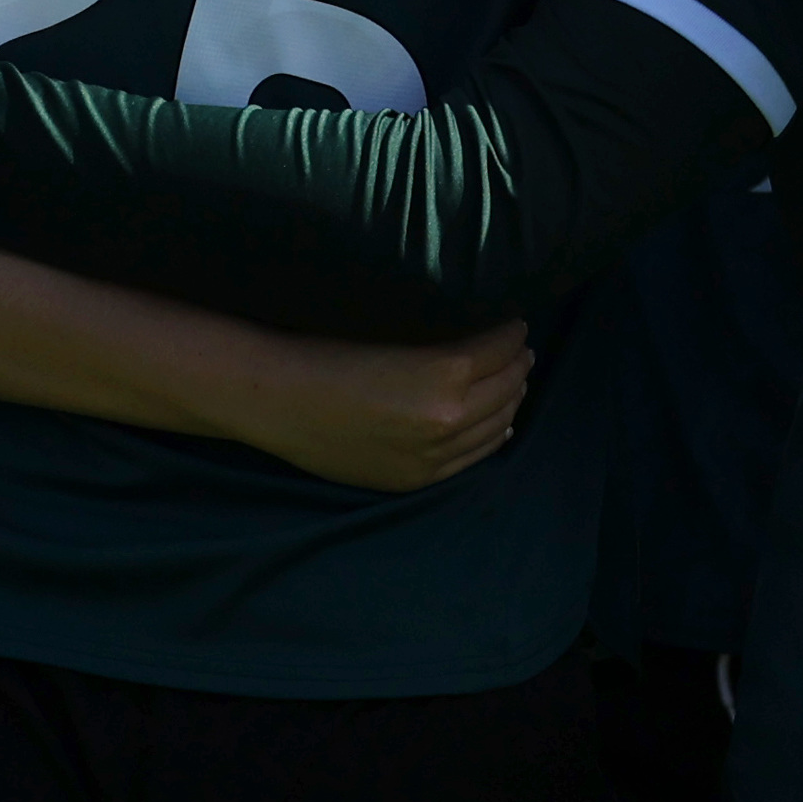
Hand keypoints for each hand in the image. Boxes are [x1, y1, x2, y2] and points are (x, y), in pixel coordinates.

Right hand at [230, 321, 535, 492]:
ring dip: (511, 398)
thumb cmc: (329, 352)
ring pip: (497, 423)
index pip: (501, 349)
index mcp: (446, 373)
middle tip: (521, 350)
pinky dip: (493, 435)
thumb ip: (445, 345)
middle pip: (507, 387)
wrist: (281, 401)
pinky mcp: (417, 477)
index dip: (512, 334)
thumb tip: (485, 341)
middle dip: (518, 365)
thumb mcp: (397, 336)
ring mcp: (435, 454)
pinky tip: (500, 423)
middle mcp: (450, 417)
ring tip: (516, 381)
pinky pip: (474, 457)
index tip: (515, 324)